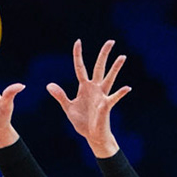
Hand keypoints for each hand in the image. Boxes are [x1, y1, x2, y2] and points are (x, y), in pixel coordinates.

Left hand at [46, 38, 129, 155]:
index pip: (80, 67)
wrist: (92, 135)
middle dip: (103, 55)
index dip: (78, 55)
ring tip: (122, 57)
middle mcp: (95, 88)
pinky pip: (114, 98)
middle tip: (110, 41)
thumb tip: (49, 85)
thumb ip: (60, 95)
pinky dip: (120, 93)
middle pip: (99, 68)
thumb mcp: (68, 107)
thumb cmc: (82, 121)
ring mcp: (101, 96)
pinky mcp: (106, 106)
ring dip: (115, 69)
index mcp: (84, 87)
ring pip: (109, 79)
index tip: (78, 41)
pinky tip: (127, 87)